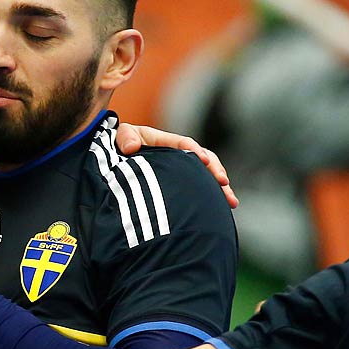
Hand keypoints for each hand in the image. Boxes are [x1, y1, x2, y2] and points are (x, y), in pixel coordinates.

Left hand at [115, 123, 238, 209]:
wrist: (116, 163)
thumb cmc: (119, 147)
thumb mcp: (120, 138)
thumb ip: (125, 137)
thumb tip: (131, 147)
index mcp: (165, 142)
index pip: (184, 144)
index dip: (194, 150)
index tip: (202, 160)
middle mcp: (179, 156)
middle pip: (204, 160)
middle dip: (215, 170)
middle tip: (223, 183)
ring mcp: (183, 171)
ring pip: (207, 176)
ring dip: (220, 188)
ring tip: (231, 202)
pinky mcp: (183, 185)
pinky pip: (202, 190)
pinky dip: (213, 198)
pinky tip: (225, 210)